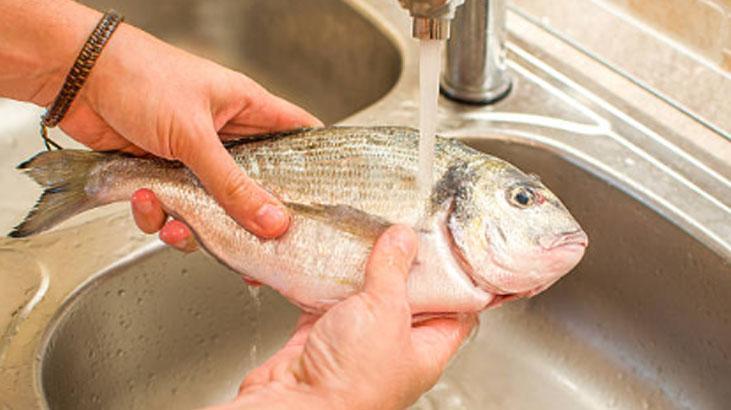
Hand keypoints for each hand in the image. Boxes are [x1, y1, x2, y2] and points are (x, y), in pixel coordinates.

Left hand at [11, 1, 320, 238]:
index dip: (313, 165)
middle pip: (255, 184)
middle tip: (248, 241)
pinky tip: (144, 199)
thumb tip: (272, 221)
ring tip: (175, 219)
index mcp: (247, 109)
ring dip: (194, 223)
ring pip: (213, 206)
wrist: (74, 77)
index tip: (321, 201)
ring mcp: (193, 156)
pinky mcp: (162, 172)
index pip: (298, 134)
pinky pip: (174, 208)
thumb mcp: (193, 134)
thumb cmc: (139, 76)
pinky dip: (158, 214)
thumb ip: (232, 184)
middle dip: (248, 216)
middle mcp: (226, 135)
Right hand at [207, 225, 477, 409]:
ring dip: (364, 267)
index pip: (456, 307)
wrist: (294, 406)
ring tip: (370, 232)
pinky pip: (328, 299)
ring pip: (367, 294)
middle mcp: (394, 345)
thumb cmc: (351, 384)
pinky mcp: (323, 335)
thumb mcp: (386, 313)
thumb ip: (394, 271)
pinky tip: (330, 256)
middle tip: (405, 228)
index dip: (458, 277)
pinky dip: (326, 279)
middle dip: (405, 261)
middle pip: (409, 295)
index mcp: (427, 348)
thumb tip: (403, 239)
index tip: (453, 246)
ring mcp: (358, 340)